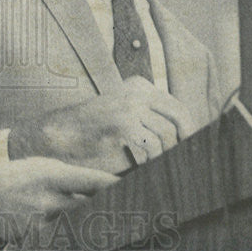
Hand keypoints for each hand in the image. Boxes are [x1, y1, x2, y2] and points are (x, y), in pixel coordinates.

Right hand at [0, 156, 117, 246]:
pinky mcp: (31, 239)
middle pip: (88, 208)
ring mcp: (38, 223)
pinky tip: (66, 229)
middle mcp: (45, 199)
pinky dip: (65, 233)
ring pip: (75, 225)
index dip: (112, 185)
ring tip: (99, 221)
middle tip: (128, 211)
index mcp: (49, 175)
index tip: (130, 187)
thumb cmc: (17, 176)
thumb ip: (69, 178)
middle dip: (107, 208)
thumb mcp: (41, 166)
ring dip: (85, 223)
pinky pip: (58, 237)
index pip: (90, 180)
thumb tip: (102, 188)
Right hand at [8, 76, 197, 172]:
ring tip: (155, 164)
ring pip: (166, 135)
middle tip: (185, 158)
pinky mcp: (124, 123)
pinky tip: (140, 165)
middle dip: (186, 139)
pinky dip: (150, 160)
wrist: (61, 133)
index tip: (190, 145)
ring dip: (164, 155)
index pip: (176, 106)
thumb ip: (149, 119)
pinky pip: (151, 146)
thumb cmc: (93, 131)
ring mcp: (131, 105)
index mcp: (139, 85)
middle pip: (179, 116)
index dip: (188, 128)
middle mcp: (138, 91)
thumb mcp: (124, 114)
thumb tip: (184, 138)